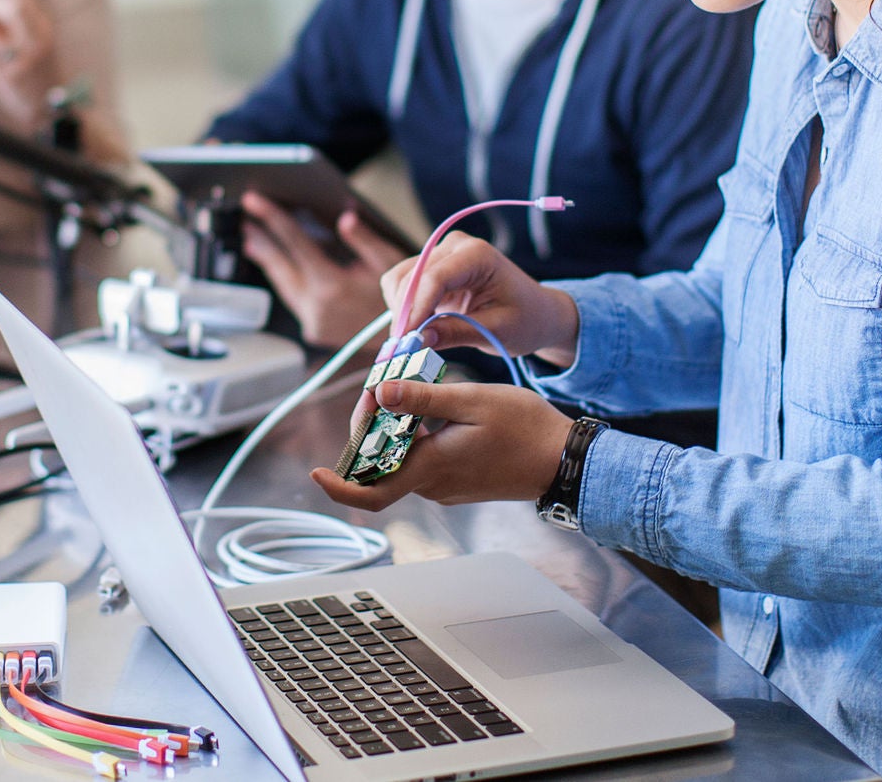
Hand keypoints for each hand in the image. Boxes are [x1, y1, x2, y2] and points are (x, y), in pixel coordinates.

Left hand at [240, 194, 398, 348]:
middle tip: (244, 217)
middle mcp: (315, 305)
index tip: (253, 201)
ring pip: (281, 283)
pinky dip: (283, 278)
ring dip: (267, 259)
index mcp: (332, 285)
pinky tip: (277, 265)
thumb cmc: (399, 299)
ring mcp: (311, 320)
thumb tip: (345, 217)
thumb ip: (363, 239)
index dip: (272, 217)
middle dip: (261, 238)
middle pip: (279, 264)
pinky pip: (291, 297)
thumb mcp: (389, 263)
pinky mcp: (311, 329)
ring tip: (252, 238)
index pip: (294, 242)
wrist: (403, 340)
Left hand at [311, 379, 574, 510]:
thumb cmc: (524, 429)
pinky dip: (414, 436)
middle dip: (370, 429)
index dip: (339, 488)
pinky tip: (428, 407)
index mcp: (430, 468)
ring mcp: (446, 485)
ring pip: (402, 460)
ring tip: (404, 388)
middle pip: (381, 465)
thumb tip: (380, 392)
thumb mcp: (471, 401)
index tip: (317, 472)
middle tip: (380, 388)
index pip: (372, 493)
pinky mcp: (457, 480)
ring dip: (394, 429)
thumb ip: (422, 398)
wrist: (565, 459)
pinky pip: (423, 460)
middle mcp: (433, 484)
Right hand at [380, 231, 579, 363]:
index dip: (416, 310)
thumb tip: (418, 340)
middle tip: (408, 349)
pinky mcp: (431, 268)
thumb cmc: (525, 320)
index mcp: (477, 255)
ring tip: (416, 339)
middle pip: (409, 277)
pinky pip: (402, 285)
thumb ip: (457, 333)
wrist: (537, 313)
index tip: (406, 342)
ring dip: (401, 311)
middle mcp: (454, 246)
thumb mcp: (496, 331)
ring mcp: (441, 254)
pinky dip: (404, 308)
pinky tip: (420, 327)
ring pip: (399, 280)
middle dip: (405, 314)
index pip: (434, 279)